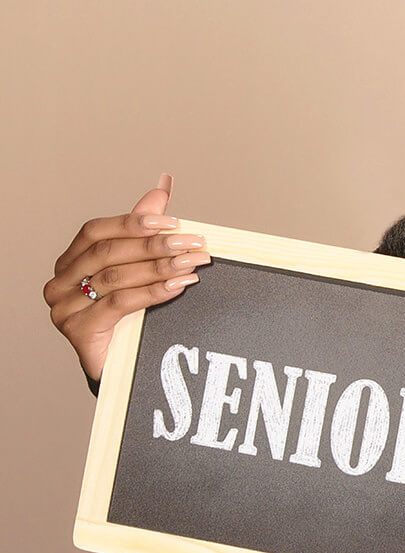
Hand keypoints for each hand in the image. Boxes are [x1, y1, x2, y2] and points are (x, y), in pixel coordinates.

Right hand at [43, 173, 211, 383]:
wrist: (120, 365)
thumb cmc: (127, 314)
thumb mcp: (137, 267)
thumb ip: (144, 229)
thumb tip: (162, 186)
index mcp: (71, 260)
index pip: (98, 231)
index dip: (135, 222)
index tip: (174, 222)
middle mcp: (61, 280)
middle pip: (110, 253)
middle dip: (157, 245)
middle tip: (194, 243)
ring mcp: (64, 306)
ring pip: (117, 277)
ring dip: (161, 267)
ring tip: (193, 263)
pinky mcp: (77, 330)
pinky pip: (120, 303)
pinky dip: (153, 292)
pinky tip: (178, 286)